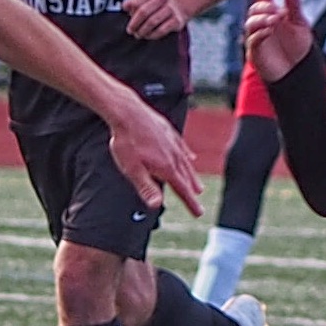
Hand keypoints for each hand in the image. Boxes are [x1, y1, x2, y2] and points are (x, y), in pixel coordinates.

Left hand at [105, 102, 202, 218]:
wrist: (127, 112)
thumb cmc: (126, 141)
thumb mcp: (132, 169)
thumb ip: (146, 187)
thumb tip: (156, 205)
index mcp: (166, 167)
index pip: (182, 190)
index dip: (191, 203)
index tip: (199, 213)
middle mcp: (173, 156)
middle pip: (186, 177)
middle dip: (192, 191)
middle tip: (198, 202)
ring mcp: (172, 143)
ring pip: (186, 164)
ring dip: (192, 176)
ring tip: (197, 186)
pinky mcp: (169, 132)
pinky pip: (182, 147)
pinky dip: (188, 155)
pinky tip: (190, 157)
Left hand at [125, 0, 187, 40]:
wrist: (178, 8)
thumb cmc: (155, 6)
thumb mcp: (143, 1)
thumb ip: (132, 4)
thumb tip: (124, 6)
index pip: (136, 4)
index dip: (131, 15)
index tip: (130, 22)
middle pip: (143, 12)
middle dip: (135, 24)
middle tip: (131, 31)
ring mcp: (170, 8)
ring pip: (152, 22)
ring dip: (142, 31)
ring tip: (139, 35)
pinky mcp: (176, 20)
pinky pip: (161, 30)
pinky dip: (152, 35)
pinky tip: (148, 36)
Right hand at [243, 0, 312, 82]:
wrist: (298, 71)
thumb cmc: (297, 46)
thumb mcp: (300, 23)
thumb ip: (294, 6)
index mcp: (272, 11)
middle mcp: (262, 22)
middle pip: (255, 7)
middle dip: (265, 6)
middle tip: (277, 10)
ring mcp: (257, 35)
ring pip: (250, 22)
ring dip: (261, 19)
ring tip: (275, 20)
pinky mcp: (256, 50)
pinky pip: (252, 39)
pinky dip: (260, 33)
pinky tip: (270, 31)